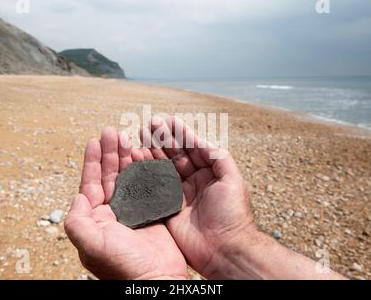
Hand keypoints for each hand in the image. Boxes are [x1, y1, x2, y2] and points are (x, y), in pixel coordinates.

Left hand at [64, 128, 187, 279]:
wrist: (156, 279)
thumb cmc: (124, 267)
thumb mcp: (92, 246)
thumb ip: (78, 221)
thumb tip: (77, 197)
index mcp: (96, 218)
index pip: (91, 184)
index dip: (92, 162)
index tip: (94, 141)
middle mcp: (113, 213)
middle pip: (110, 176)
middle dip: (110, 153)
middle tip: (113, 132)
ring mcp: (134, 211)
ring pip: (128, 177)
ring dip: (127, 158)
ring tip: (128, 138)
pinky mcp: (153, 211)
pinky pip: (148, 184)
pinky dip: (146, 169)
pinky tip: (146, 155)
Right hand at [144, 117, 256, 278]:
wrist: (224, 249)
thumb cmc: (232, 214)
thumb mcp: (232, 180)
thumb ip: (219, 158)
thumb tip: (202, 140)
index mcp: (210, 172)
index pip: (193, 148)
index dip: (181, 134)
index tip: (168, 120)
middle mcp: (194, 180)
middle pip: (176, 155)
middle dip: (163, 139)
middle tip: (150, 124)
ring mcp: (180, 194)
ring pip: (163, 167)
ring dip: (153, 151)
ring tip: (141, 135)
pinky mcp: (168, 208)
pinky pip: (155, 186)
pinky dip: (146, 172)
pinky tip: (138, 158)